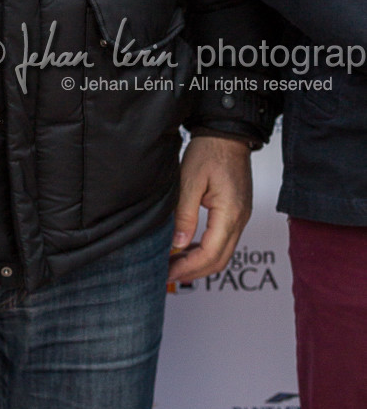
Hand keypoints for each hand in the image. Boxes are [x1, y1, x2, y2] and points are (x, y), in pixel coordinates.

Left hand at [168, 134, 253, 283]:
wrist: (227, 134)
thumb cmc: (210, 151)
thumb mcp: (190, 181)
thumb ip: (185, 215)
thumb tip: (178, 244)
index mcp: (230, 213)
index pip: (211, 254)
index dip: (189, 268)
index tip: (169, 273)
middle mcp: (240, 219)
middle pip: (220, 260)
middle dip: (194, 271)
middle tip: (168, 275)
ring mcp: (240, 216)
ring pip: (223, 252)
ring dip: (200, 262)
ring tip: (174, 264)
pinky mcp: (236, 212)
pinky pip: (223, 240)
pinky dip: (206, 249)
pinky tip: (188, 248)